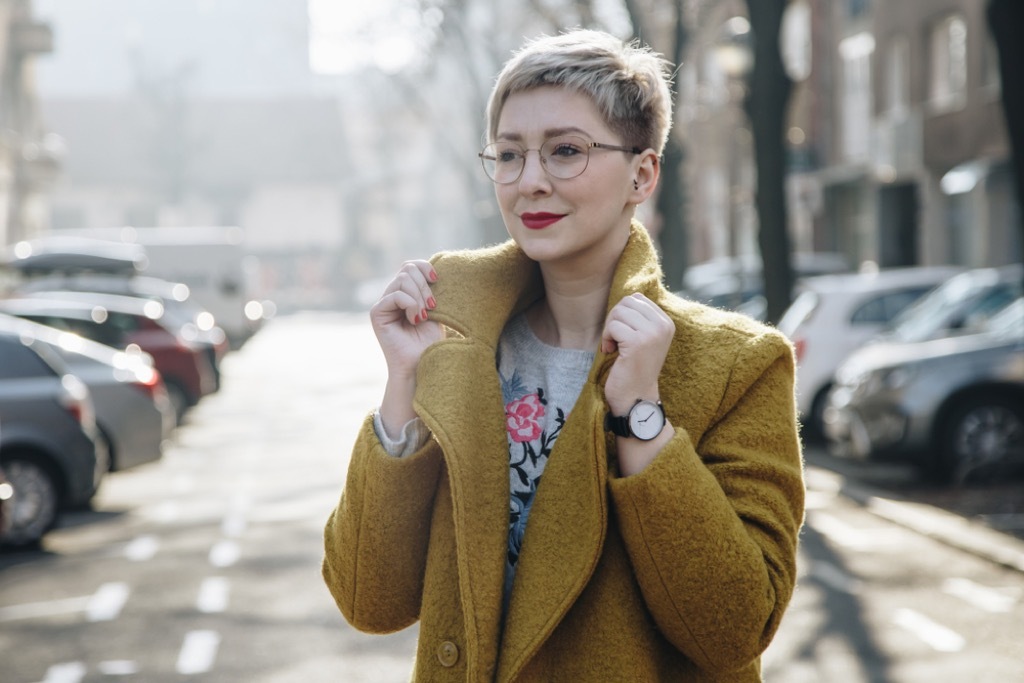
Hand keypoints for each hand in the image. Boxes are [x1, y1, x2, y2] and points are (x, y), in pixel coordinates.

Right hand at [370, 260, 441, 380]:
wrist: (421, 364)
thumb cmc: (429, 341)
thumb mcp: (434, 309)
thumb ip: (428, 288)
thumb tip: (431, 268)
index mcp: (405, 293)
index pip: (410, 266)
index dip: (425, 267)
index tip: (437, 279)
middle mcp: (392, 295)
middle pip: (407, 269)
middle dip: (424, 286)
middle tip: (432, 306)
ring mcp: (383, 303)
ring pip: (402, 279)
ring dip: (419, 296)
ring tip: (423, 316)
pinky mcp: (377, 313)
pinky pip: (395, 295)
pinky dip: (410, 305)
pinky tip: (415, 320)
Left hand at [600, 293, 673, 414]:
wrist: (636, 397)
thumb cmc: (634, 367)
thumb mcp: (643, 338)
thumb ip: (639, 317)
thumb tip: (627, 297)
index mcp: (666, 322)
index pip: (637, 298)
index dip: (623, 313)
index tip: (623, 333)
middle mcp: (663, 326)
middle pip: (627, 302)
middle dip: (614, 319)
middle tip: (615, 339)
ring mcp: (652, 334)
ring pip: (618, 312)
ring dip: (609, 329)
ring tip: (614, 346)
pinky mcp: (638, 342)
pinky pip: (613, 327)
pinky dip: (606, 338)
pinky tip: (611, 352)